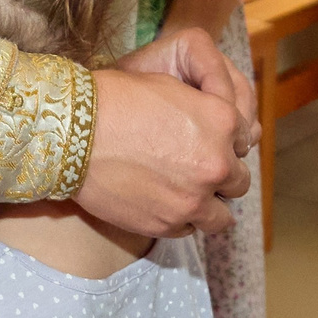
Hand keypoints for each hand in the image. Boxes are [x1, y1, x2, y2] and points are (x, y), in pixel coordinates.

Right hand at [78, 34, 257, 238]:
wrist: (72, 135)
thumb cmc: (115, 101)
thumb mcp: (169, 87)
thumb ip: (205, 109)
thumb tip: (217, 129)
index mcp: (222, 122)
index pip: (244, 140)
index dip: (226, 142)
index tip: (209, 144)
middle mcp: (215, 164)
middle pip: (239, 181)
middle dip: (222, 176)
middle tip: (197, 171)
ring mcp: (192, 199)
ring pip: (221, 217)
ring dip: (209, 206)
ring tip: (188, 197)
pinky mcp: (167, 223)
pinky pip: (189, 229)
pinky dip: (181, 220)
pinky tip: (164, 205)